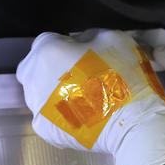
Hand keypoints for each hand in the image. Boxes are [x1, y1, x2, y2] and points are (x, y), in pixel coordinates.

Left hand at [17, 30, 164, 164]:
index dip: (65, 46)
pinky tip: (81, 116)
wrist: (131, 122)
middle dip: (50, 68)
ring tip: (83, 99)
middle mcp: (33, 76)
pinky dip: (60, 115)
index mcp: (48, 51)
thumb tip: (81, 42)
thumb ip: (91, 35)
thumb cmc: (123, 77)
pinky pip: (46, 116)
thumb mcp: (115, 39)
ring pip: (38, 93)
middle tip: (79, 77)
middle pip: (34, 67)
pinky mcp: (43, 128)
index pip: (46, 41)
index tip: (83, 55)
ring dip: (54, 92)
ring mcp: (36, 105)